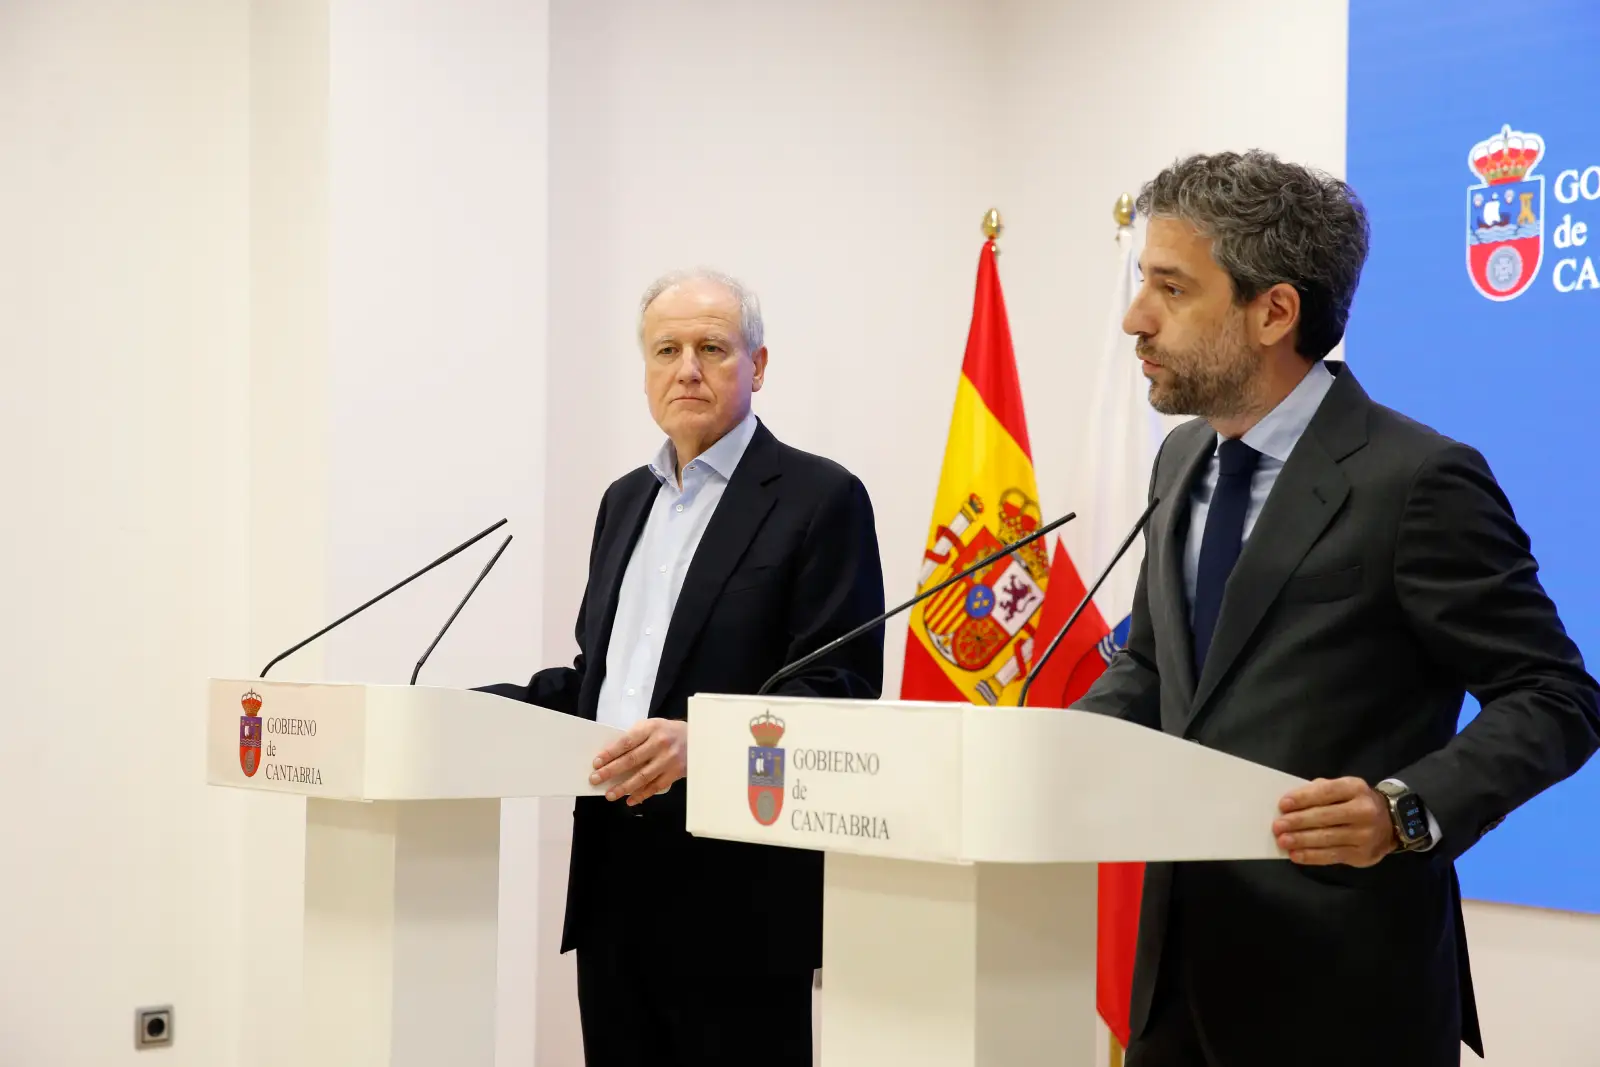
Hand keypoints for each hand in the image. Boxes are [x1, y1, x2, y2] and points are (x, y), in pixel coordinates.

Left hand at [590, 718, 687, 805]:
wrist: (699, 737)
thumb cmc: (668, 732)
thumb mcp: (652, 726)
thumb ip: (635, 738)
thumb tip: (612, 756)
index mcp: (651, 728)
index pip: (626, 742)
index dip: (610, 753)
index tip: (596, 763)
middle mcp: (660, 743)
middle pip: (631, 760)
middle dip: (611, 771)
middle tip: (595, 779)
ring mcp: (669, 759)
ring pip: (642, 777)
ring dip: (624, 787)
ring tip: (610, 794)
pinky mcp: (675, 773)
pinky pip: (655, 787)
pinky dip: (641, 794)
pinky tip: (629, 800)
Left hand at [1272, 777, 1395, 866]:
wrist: (1391, 823)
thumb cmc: (1355, 802)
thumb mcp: (1342, 789)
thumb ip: (1319, 791)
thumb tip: (1290, 804)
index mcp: (1355, 788)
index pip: (1326, 792)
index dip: (1303, 798)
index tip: (1283, 805)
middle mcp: (1364, 811)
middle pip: (1325, 817)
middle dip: (1298, 822)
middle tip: (1277, 826)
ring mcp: (1365, 834)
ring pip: (1327, 838)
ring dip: (1301, 841)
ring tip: (1283, 841)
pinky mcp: (1362, 854)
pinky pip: (1332, 856)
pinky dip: (1311, 856)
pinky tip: (1296, 855)